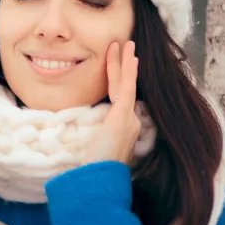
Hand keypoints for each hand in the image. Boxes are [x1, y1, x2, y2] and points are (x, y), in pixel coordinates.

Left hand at [82, 41, 141, 164]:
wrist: (99, 180)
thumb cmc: (94, 169)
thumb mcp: (96, 150)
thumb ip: (98, 137)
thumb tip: (92, 131)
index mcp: (125, 129)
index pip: (122, 98)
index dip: (121, 80)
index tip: (121, 67)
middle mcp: (131, 122)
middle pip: (125, 88)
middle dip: (125, 66)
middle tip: (126, 46)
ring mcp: (129, 120)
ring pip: (126, 85)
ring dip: (124, 63)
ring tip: (125, 44)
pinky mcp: (122, 118)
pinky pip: (126, 90)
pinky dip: (128, 73)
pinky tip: (131, 58)